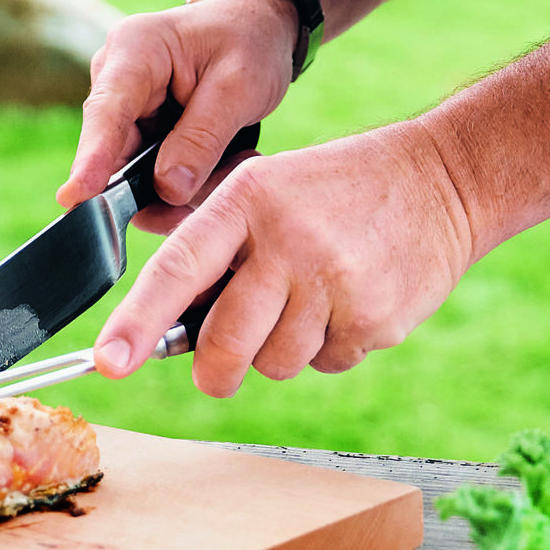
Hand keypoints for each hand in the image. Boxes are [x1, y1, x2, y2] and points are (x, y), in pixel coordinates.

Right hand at [59, 0, 300, 216]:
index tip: (76, 196)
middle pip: (115, 150)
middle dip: (154, 188)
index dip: (91, 157)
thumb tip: (167, 190)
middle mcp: (116, 77)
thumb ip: (202, 139)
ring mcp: (124, 106)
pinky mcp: (136, 129)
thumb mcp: (239, 86)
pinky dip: (186, 180)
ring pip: (134, 171)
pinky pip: (149, 172)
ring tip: (231, 164)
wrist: (254, 27)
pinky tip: (222, 164)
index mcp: (135, 48)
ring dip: (180, 185)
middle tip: (200, 203)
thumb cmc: (247, 41)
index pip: (107, 110)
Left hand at [92, 119, 477, 395]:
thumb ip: (216, 247)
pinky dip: (329, 348)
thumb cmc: (337, 190)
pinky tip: (348, 303)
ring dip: (280, 352)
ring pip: (275, 364)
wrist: (442, 179)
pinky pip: (326, 364)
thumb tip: (164, 322)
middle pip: (224, 342)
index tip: (108, 363)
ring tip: (309, 303)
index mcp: (248, 200)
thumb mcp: (268, 189)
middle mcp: (288, 240)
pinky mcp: (374, 318)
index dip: (138, 321)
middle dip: (215, 370)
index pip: (179, 268)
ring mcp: (334, 282)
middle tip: (218, 369)